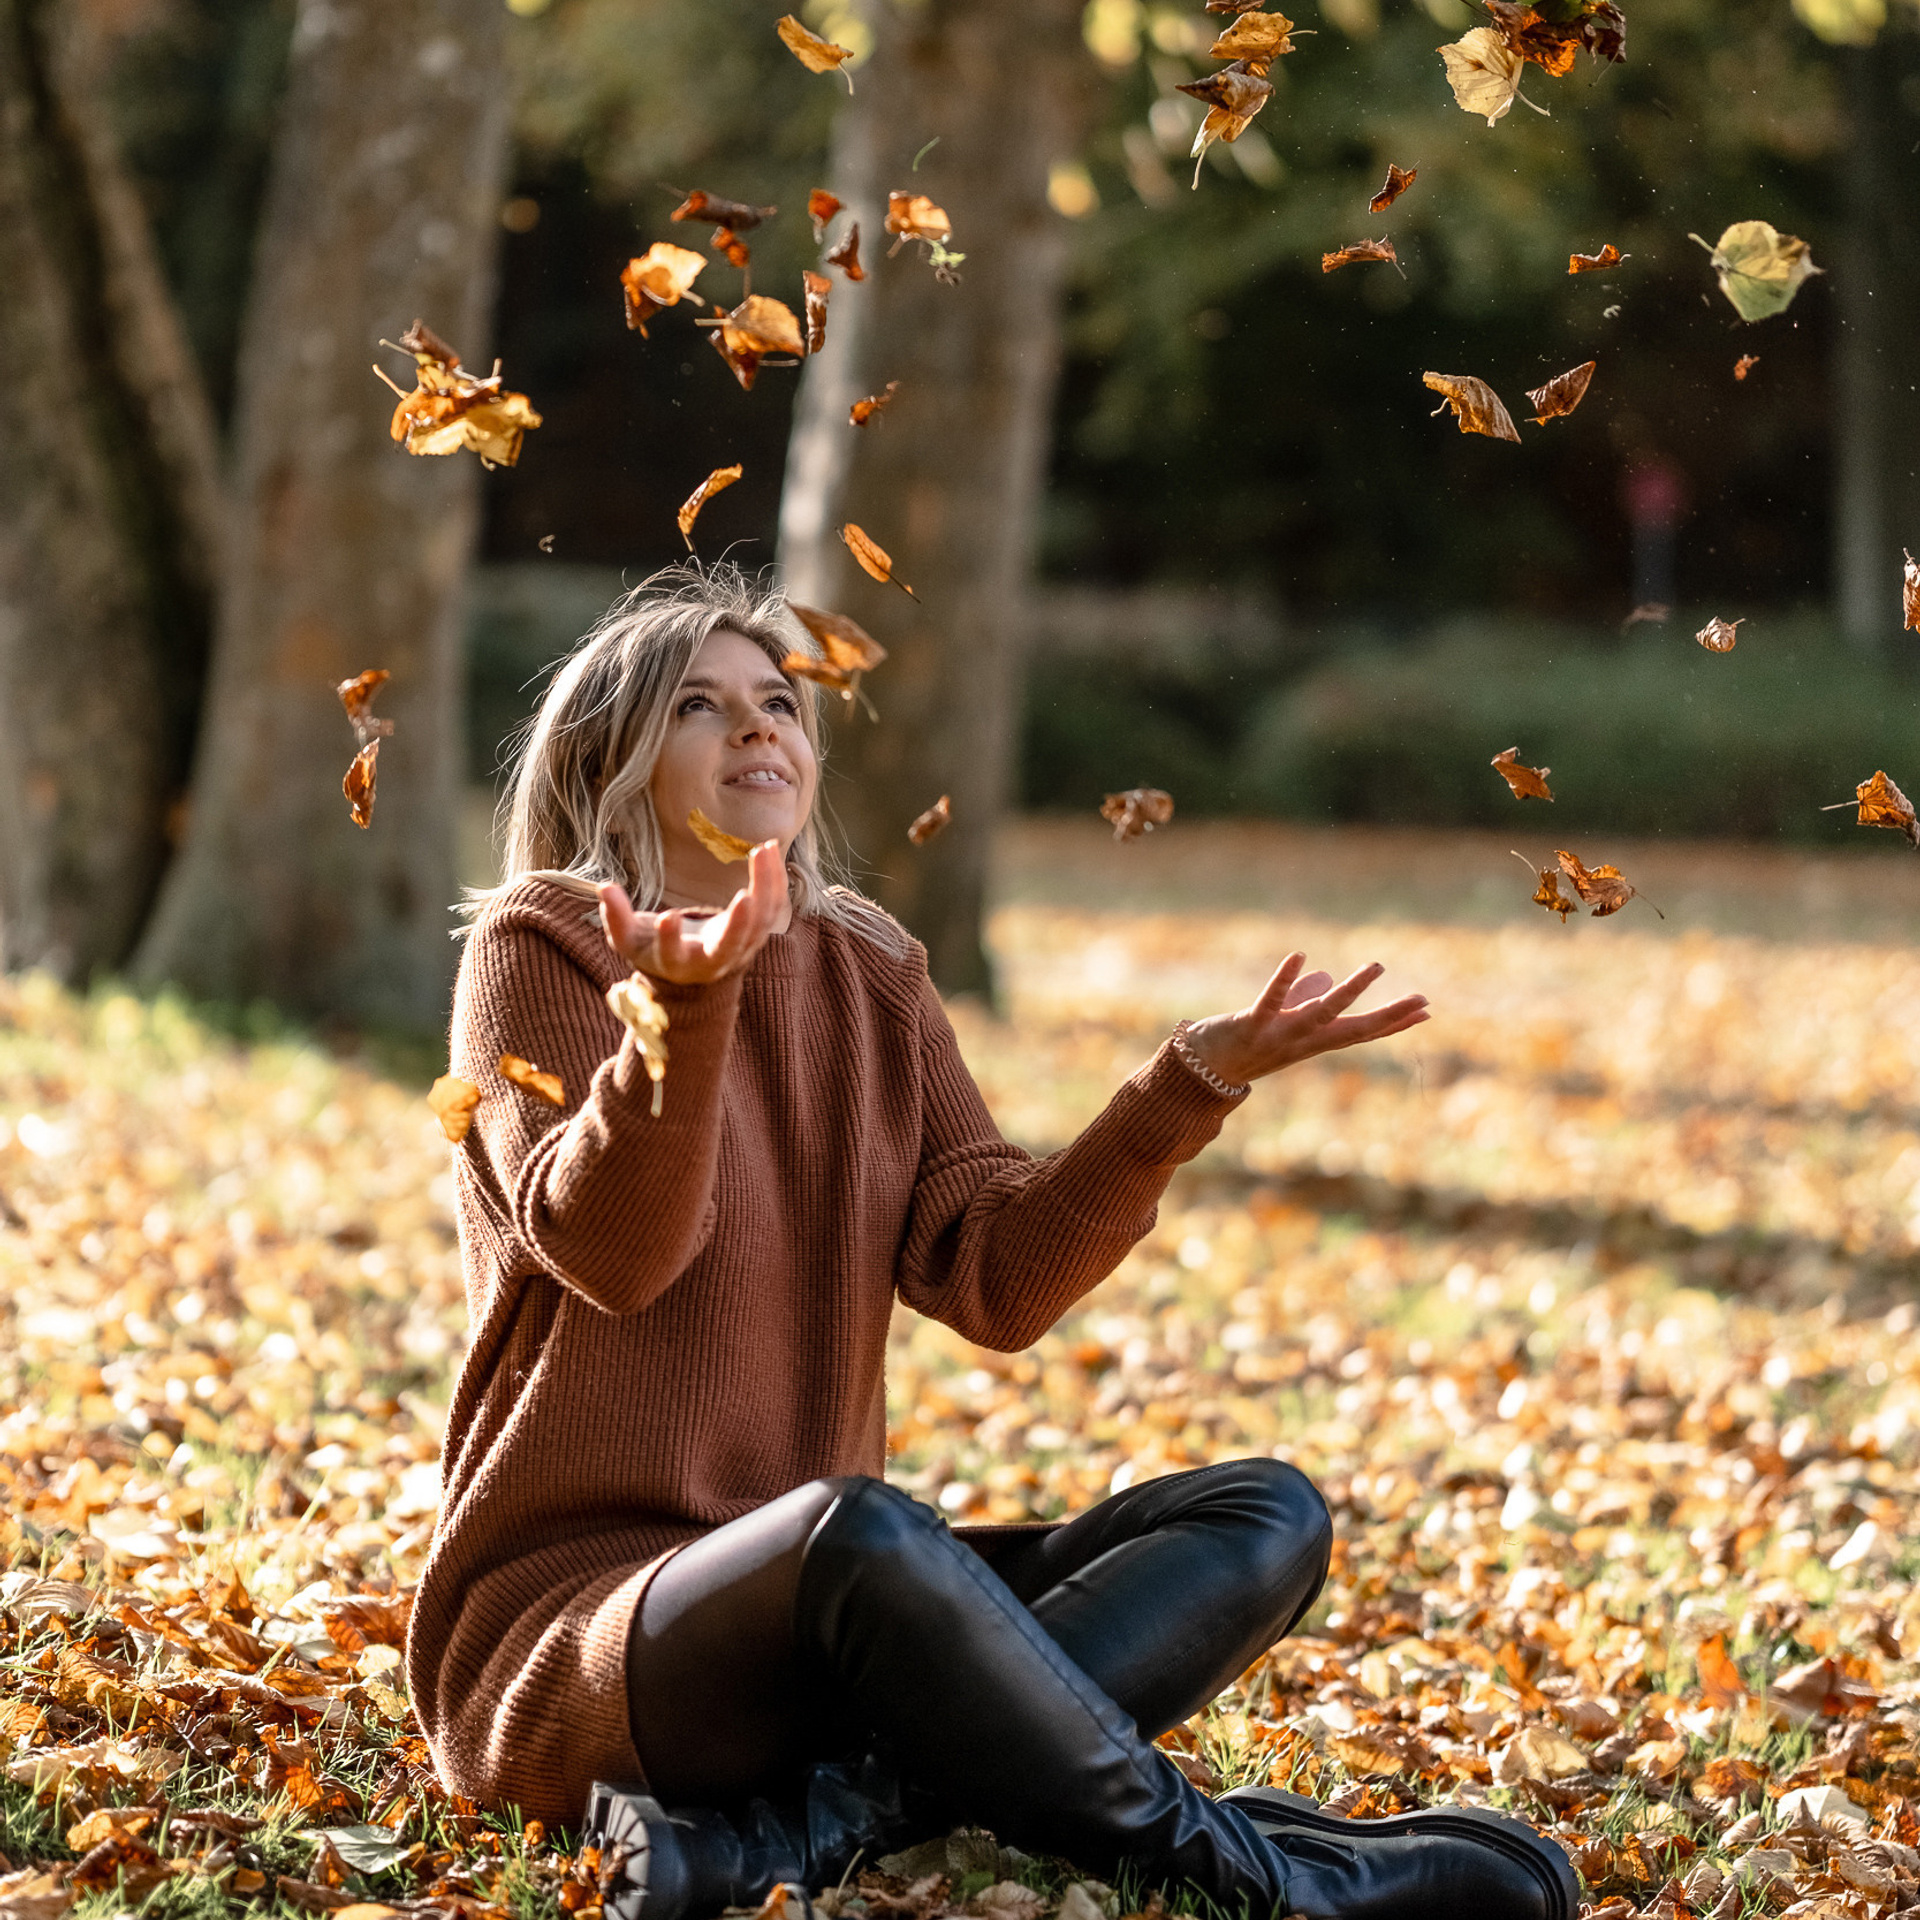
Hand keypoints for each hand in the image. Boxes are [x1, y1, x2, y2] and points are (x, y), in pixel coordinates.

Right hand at [597, 842, 787, 983]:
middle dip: (738, 925)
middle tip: (744, 897)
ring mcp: (741, 948)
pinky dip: (775, 879)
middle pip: (730, 947)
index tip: (667, 917)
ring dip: (764, 887)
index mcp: (680, 964)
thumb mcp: (630, 940)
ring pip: (761, 922)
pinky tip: (771, 847)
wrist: (692, 966)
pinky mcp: (758, 931)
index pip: (674, 956)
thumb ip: (616, 918)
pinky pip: (772, 906)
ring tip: (763, 849)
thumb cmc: (655, 948)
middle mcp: (715, 961)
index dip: (670, 940)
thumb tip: (604, 888)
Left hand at [1182, 954, 1428, 1086]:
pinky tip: (1300, 957)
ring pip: (1321, 1014)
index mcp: (1312, 1042)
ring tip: (1376, 967)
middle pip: (1353, 1029)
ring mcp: (1278, 1036)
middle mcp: (1302, 1043)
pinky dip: (1285, 981)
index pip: (1361, 1033)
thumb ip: (1301, 999)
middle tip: (1420, 998)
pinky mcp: (1251, 1025)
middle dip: (1388, 1015)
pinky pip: (1271, 1002)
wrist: (1199, 1074)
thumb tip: (1324, 977)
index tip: (1425, 1011)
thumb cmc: (1241, 1046)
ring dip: (1349, 991)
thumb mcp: (1278, 1023)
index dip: (1392, 1023)